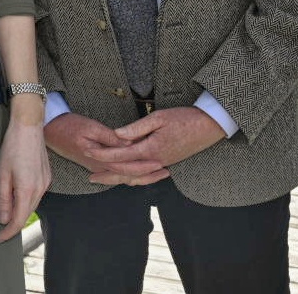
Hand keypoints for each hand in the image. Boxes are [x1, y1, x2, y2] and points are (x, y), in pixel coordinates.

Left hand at [0, 115, 50, 241]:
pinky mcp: (47, 176)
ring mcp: (45, 182)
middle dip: (14, 223)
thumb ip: (4, 198)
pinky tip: (18, 195)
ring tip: (7, 213)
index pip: (19, 220)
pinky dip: (27, 199)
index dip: (8, 232)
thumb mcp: (2, 173)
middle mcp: (40, 188)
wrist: (29, 126)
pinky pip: (37, 194)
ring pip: (32, 204)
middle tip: (0, 230)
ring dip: (21, 211)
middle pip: (27, 214)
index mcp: (27, 189)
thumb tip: (4, 218)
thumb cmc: (13, 146)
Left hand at [82, 106, 223, 185]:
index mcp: (150, 150)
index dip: (102, 154)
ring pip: (136, 176)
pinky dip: (133, 177)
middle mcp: (155, 161)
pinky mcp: (167, 162)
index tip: (87, 151)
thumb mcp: (159, 118)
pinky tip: (126, 176)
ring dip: (118, 178)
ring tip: (104, 179)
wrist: (209, 127)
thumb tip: (116, 135)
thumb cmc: (185, 118)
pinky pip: (145, 174)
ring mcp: (162, 163)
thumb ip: (136, 128)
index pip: (120, 155)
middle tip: (89, 176)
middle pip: (126, 172)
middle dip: (106, 174)